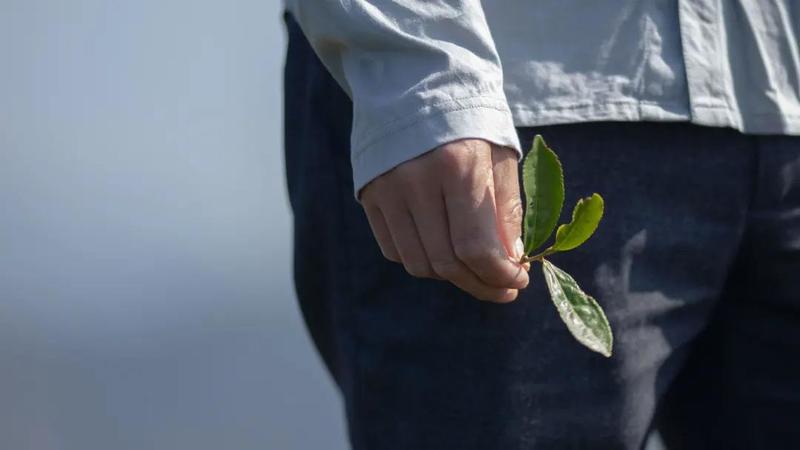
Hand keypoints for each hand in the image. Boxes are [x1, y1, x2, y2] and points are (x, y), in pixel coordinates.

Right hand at [360, 139, 528, 302]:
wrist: (415, 84)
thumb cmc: (469, 123)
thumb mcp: (500, 157)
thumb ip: (507, 211)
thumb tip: (509, 263)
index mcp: (458, 166)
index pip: (476, 247)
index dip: (499, 275)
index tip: (517, 281)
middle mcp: (417, 181)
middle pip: (446, 262)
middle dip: (480, 284)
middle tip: (502, 287)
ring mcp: (387, 190)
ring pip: (418, 264)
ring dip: (451, 276)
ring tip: (473, 267)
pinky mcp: (370, 196)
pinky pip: (395, 250)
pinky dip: (422, 260)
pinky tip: (442, 248)